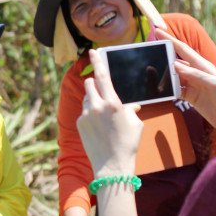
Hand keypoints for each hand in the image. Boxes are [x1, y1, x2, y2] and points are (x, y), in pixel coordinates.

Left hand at [77, 50, 143, 176]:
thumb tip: (131, 106)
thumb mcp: (135, 124)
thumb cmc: (128, 143)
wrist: (112, 165)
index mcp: (112, 102)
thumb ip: (130, 109)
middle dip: (94, 84)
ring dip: (93, 101)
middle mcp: (97, 105)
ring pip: (87, 98)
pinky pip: (84, 112)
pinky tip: (98, 128)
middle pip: (89, 83)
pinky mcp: (79, 123)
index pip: (102, 75)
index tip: (92, 51)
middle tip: (102, 93)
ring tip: (104, 118)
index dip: (97, 61)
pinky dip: (90, 115)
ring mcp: (86, 114)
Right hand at [155, 29, 215, 137]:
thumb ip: (195, 74)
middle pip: (174, 63)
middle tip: (149, 59)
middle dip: (162, 60)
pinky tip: (160, 92)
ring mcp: (191, 84)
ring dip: (163, 79)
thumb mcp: (213, 83)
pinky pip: (174, 90)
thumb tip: (175, 66)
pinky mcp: (188, 96)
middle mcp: (194, 72)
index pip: (182, 49)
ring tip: (152, 80)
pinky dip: (167, 91)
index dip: (170, 39)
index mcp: (201, 65)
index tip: (158, 31)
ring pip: (171, 77)